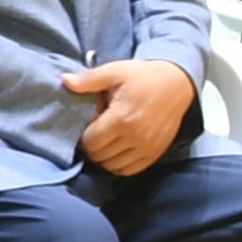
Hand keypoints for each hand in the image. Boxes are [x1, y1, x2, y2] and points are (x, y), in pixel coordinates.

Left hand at [65, 56, 198, 176]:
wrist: (177, 84)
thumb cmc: (143, 77)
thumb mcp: (114, 72)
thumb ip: (89, 80)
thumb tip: (64, 81)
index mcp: (122, 118)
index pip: (91, 142)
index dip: (84, 136)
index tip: (88, 125)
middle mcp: (135, 137)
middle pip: (100, 157)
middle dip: (92, 147)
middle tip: (96, 133)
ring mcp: (147, 148)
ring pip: (114, 166)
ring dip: (105, 157)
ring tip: (106, 141)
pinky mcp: (155, 153)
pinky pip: (131, 170)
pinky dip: (120, 165)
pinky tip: (118, 151)